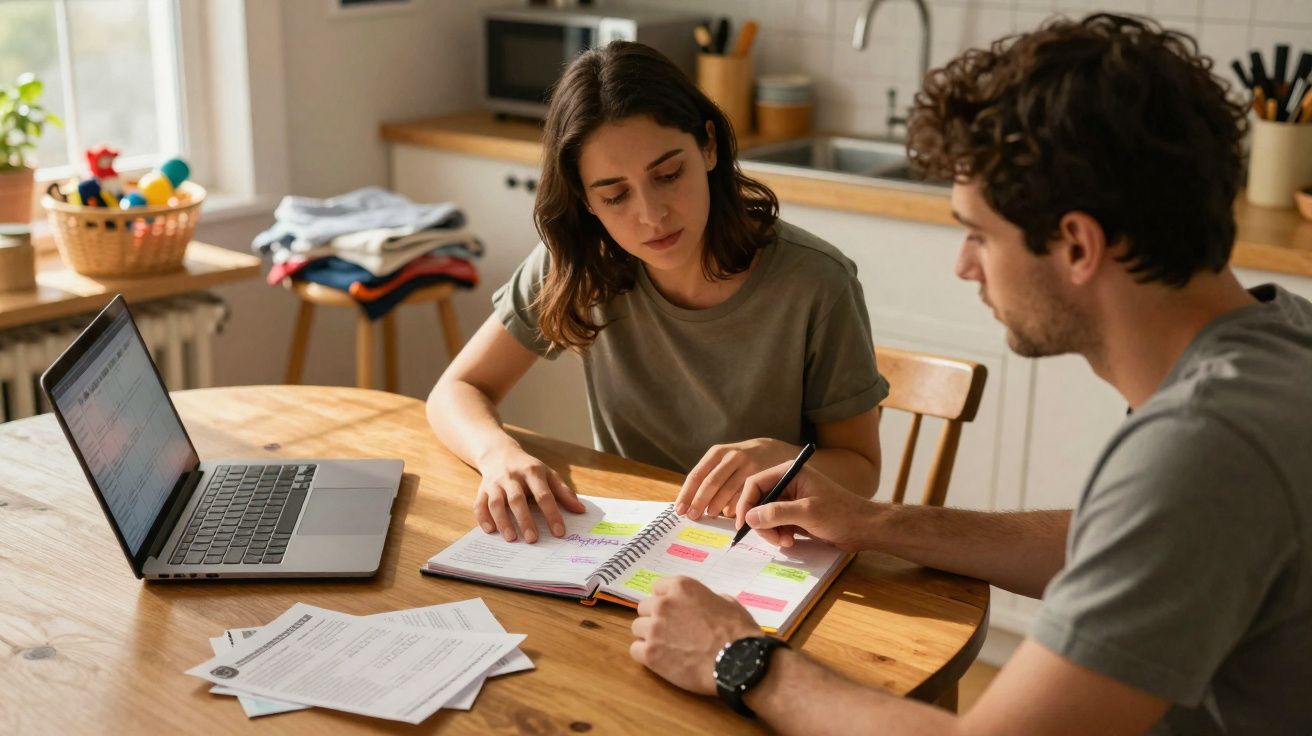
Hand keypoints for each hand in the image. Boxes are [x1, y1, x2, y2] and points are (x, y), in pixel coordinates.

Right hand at [473, 445, 584, 542]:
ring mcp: (495, 483)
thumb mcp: (548, 474)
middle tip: (533, 539)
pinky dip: (483, 517)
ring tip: (511, 538)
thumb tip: (580, 510)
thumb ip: (564, 492)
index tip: (559, 532)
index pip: (544, 495)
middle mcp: (512, 476)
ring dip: (503, 521)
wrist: (500, 453)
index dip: (552, 514)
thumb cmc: (528, 468)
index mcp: (532, 472)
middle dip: (525, 520)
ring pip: (496, 503)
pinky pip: (479, 504)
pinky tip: (490, 530)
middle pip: (517, 499)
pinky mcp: (482, 489)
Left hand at [629, 576, 759, 694]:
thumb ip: (708, 599)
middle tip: (671, 631)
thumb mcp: (728, 603)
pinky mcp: (650, 654)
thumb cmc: (738, 632)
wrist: (738, 662)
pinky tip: (661, 660)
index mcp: (682, 587)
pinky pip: (635, 650)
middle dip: (655, 618)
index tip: (674, 611)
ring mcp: (654, 629)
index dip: (666, 600)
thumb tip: (706, 604)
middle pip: (644, 608)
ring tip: (666, 647)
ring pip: (637, 628)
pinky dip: (646, 655)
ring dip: (649, 636)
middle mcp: (663, 604)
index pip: (658, 587)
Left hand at [675, 438, 796, 519]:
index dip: (687, 493)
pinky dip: (736, 505)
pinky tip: (730, 514)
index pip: (697, 475)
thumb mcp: (725, 460)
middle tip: (692, 517)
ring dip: (717, 505)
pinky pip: (745, 494)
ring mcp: (748, 465)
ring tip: (709, 515)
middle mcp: (732, 457)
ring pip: (728, 489)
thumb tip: (691, 504)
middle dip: (699, 502)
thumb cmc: (743, 460)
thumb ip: (710, 477)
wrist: (775, 450)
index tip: (680, 509)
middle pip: (711, 482)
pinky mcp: (763, 474)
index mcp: (718, 453)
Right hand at [735, 464, 875, 551]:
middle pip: (759, 501)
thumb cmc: (840, 514)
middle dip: (761, 522)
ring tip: (785, 542)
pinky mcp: (795, 515)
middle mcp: (788, 483)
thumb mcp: (807, 512)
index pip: (756, 483)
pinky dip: (779, 534)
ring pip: (766, 516)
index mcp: (790, 472)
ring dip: (771, 531)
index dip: (745, 503)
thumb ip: (777, 513)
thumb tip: (749, 517)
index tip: (743, 524)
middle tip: (773, 539)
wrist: (864, 528)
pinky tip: (790, 541)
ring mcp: (792, 499)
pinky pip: (776, 524)